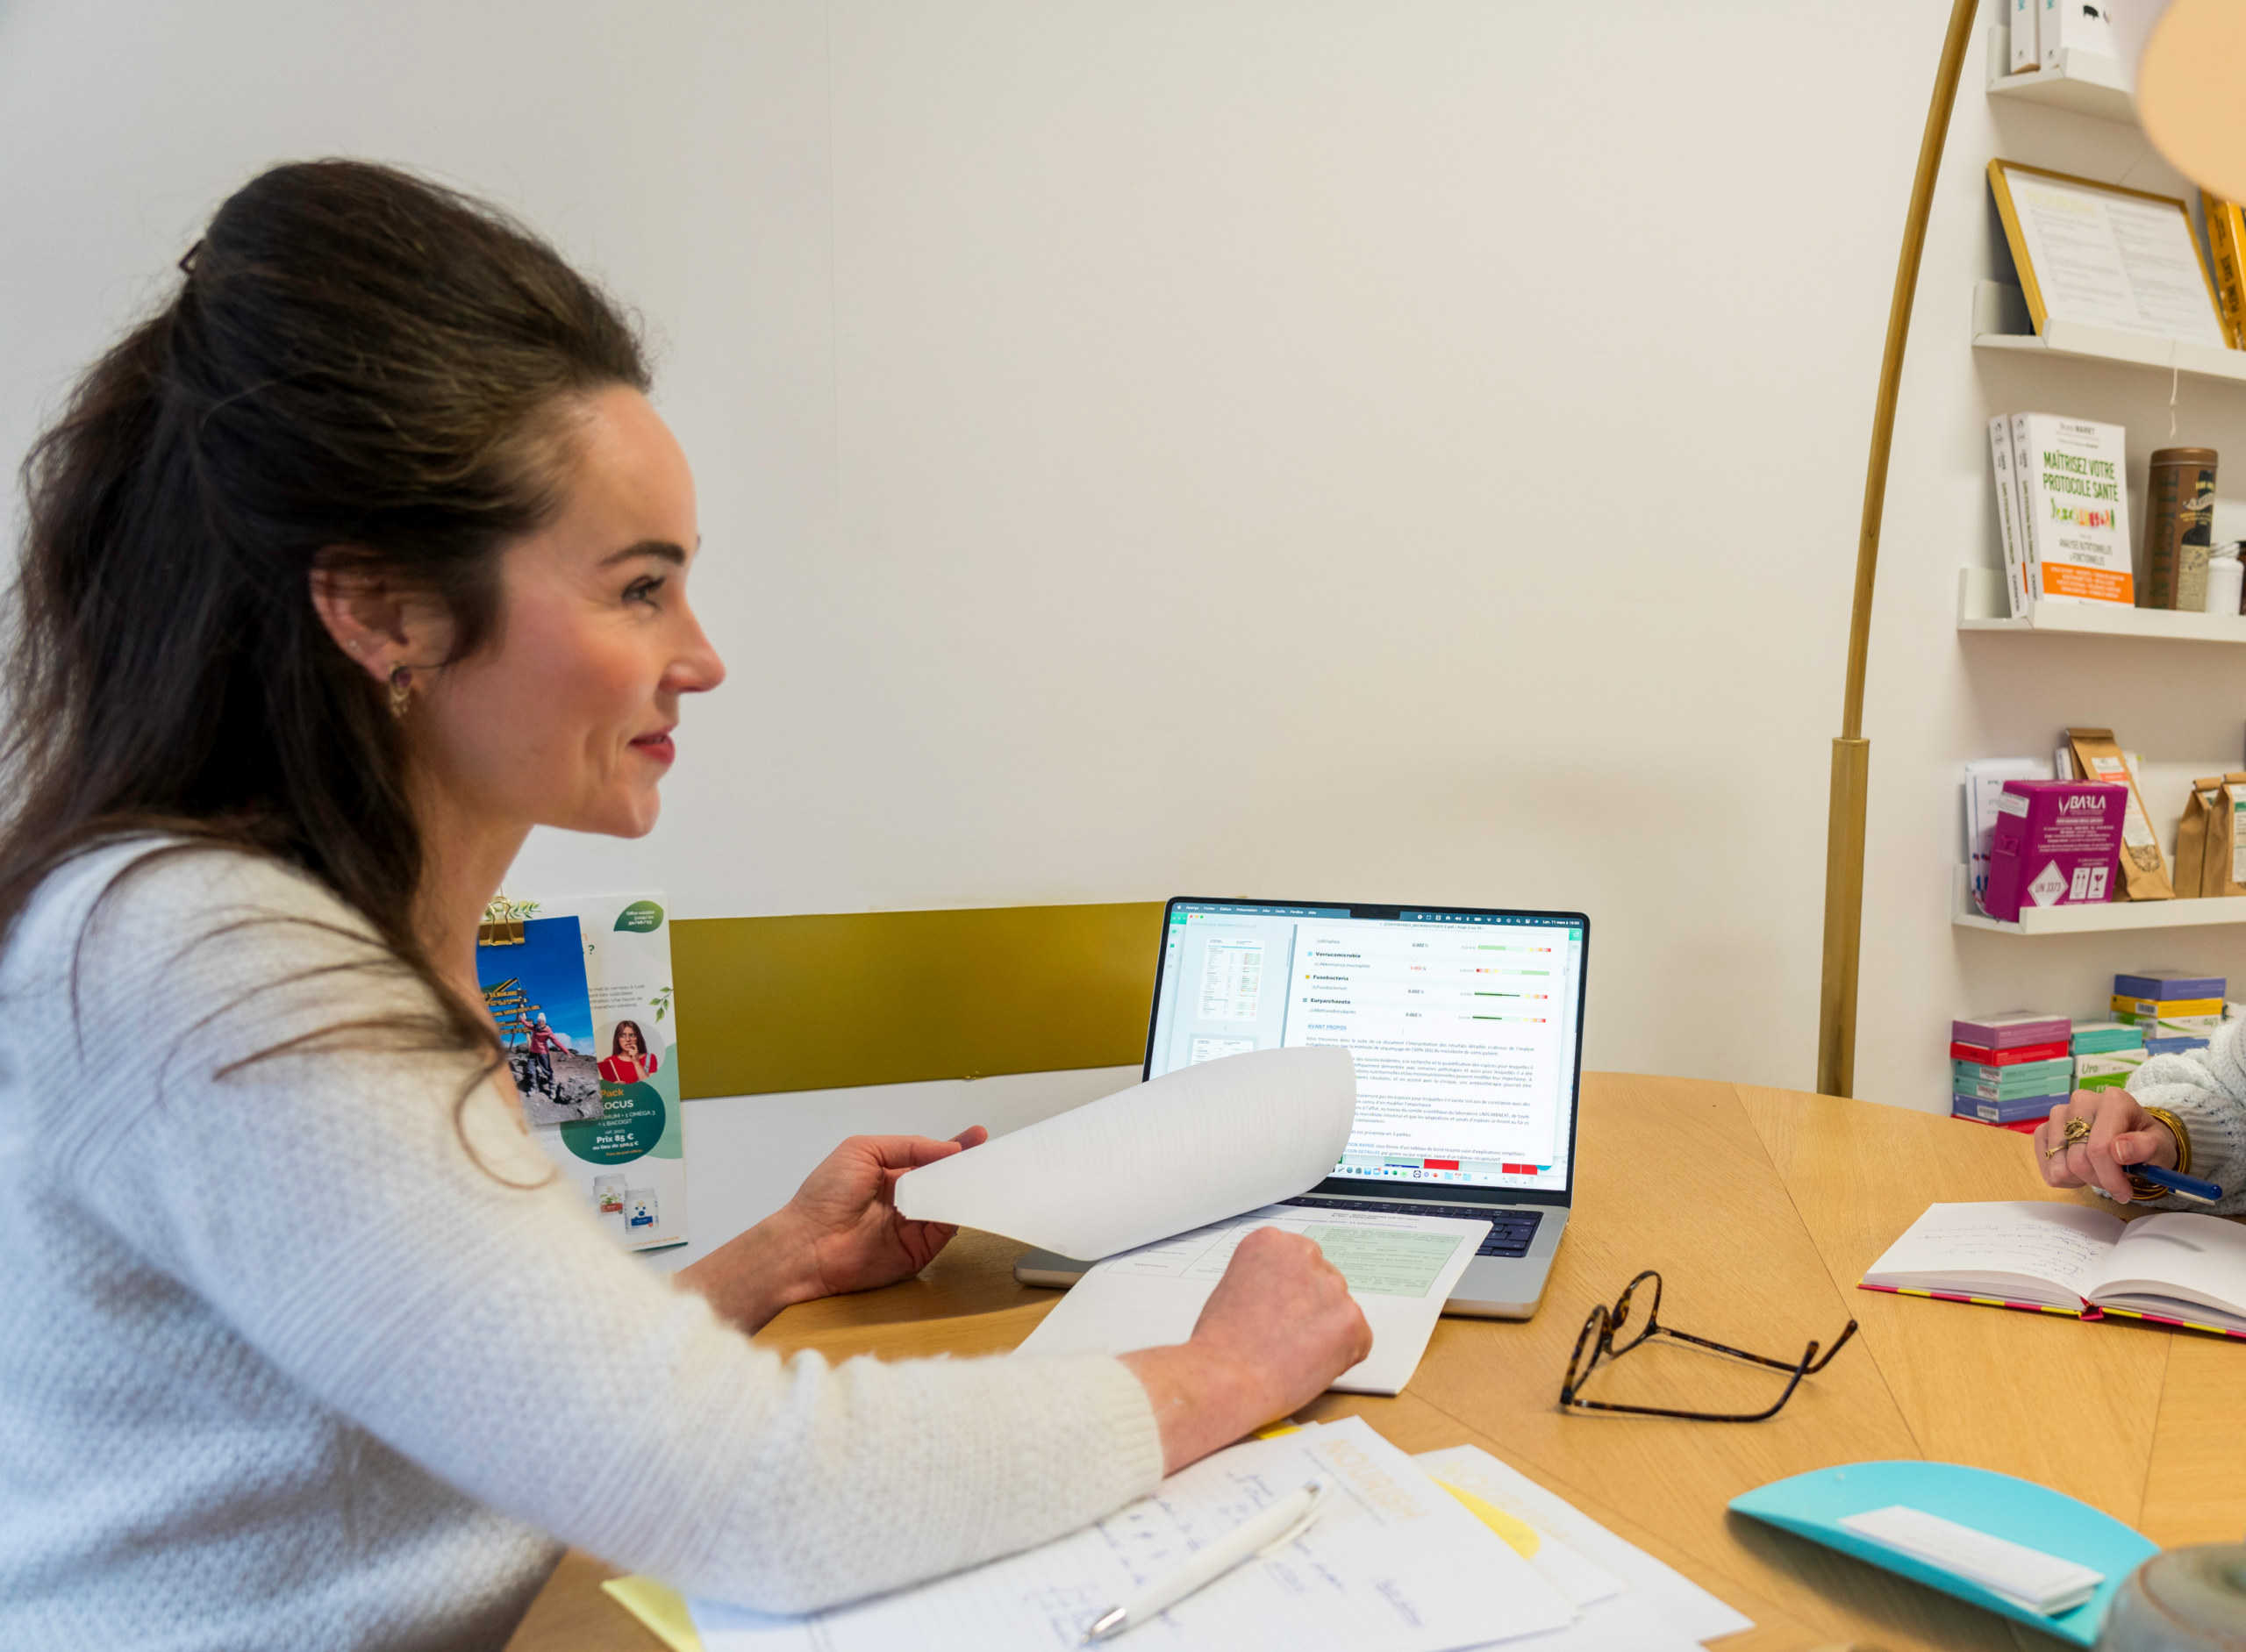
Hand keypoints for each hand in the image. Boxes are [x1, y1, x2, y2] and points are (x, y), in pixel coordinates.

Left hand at [677, 1126, 985, 1331]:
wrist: (808, 1244)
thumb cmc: (824, 1196)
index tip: (978, 1136)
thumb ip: (907, 1146)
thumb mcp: (862, 1150)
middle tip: (989, 1155)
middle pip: (947, 1180)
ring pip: (951, 1203)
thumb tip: (947, 1148)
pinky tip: (966, 1200)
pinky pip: (947, 1230)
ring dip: (967, 1189)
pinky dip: (960, 1215)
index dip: (956, 1146)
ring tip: (983, 1172)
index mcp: (892, 1172)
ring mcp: (914, 1225)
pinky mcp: (919, 1250)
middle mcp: (906, 1198)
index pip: (931, 1157)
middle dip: (968, 1167)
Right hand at [1119, 1226, 1371, 1472]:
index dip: (1292, 1292)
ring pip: (1341, 1310)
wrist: (1225, 1377)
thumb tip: (1286, 1297)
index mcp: (1271, 1242)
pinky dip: (1342, 1356)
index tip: (1282, 1309)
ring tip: (1292, 1354)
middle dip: (1313, 1308)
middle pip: (1323, 1280)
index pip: (1299, 1260)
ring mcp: (1331, 1286)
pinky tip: (1309, 1364)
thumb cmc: (1219, 1343)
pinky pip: (1359, 1339)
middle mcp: (1304, 1254)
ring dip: (1327, 1331)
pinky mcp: (1351, 1319)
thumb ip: (1266, 1280)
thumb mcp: (1233, 1287)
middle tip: (1288, 1337)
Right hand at [2033, 1089, 2177, 1202]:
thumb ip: (2146, 1147)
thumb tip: (2120, 1150)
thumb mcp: (2160, 1147)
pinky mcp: (2044, 1128)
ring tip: (2097, 1171)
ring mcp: (2058, 1114)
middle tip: (2114, 1181)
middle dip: (2097, 1179)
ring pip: (2059, 1165)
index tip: (2124, 1192)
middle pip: (2077, 1159)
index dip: (2110, 1177)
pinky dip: (2063, 1177)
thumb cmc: (2147, 1142)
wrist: (2134, 1136)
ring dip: (2080, 1178)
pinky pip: (2046, 1164)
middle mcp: (2081, 1101)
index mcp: (2113, 1101)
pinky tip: (2080, 1170)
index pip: (2099, 1148)